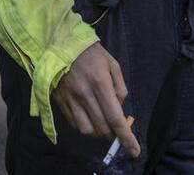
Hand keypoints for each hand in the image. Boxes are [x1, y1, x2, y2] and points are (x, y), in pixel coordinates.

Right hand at [50, 42, 138, 156]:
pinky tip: (88, 116)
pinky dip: (84, 126)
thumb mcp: (112, 64)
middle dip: (112, 134)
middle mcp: (85, 95)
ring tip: (101, 122)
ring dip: (97, 132)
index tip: (134, 150)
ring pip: (87, 130)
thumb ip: (120, 87)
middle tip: (116, 128)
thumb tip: (120, 108)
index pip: (115, 119)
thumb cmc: (90, 52)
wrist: (60, 42)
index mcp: (101, 84)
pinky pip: (74, 123)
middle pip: (102, 128)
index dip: (126, 138)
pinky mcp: (60, 101)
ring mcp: (71, 99)